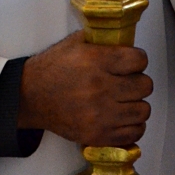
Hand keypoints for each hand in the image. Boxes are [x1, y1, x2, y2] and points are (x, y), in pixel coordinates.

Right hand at [17, 30, 152, 145]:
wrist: (30, 97)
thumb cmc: (52, 69)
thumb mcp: (75, 43)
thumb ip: (102, 40)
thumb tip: (125, 38)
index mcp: (96, 61)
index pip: (139, 60)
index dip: (138, 60)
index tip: (131, 63)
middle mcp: (100, 88)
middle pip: (145, 86)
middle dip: (138, 82)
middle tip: (128, 82)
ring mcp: (100, 114)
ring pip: (143, 111)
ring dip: (136, 104)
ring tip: (125, 101)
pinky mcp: (98, 135)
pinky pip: (134, 133)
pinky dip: (133, 125)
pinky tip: (123, 117)